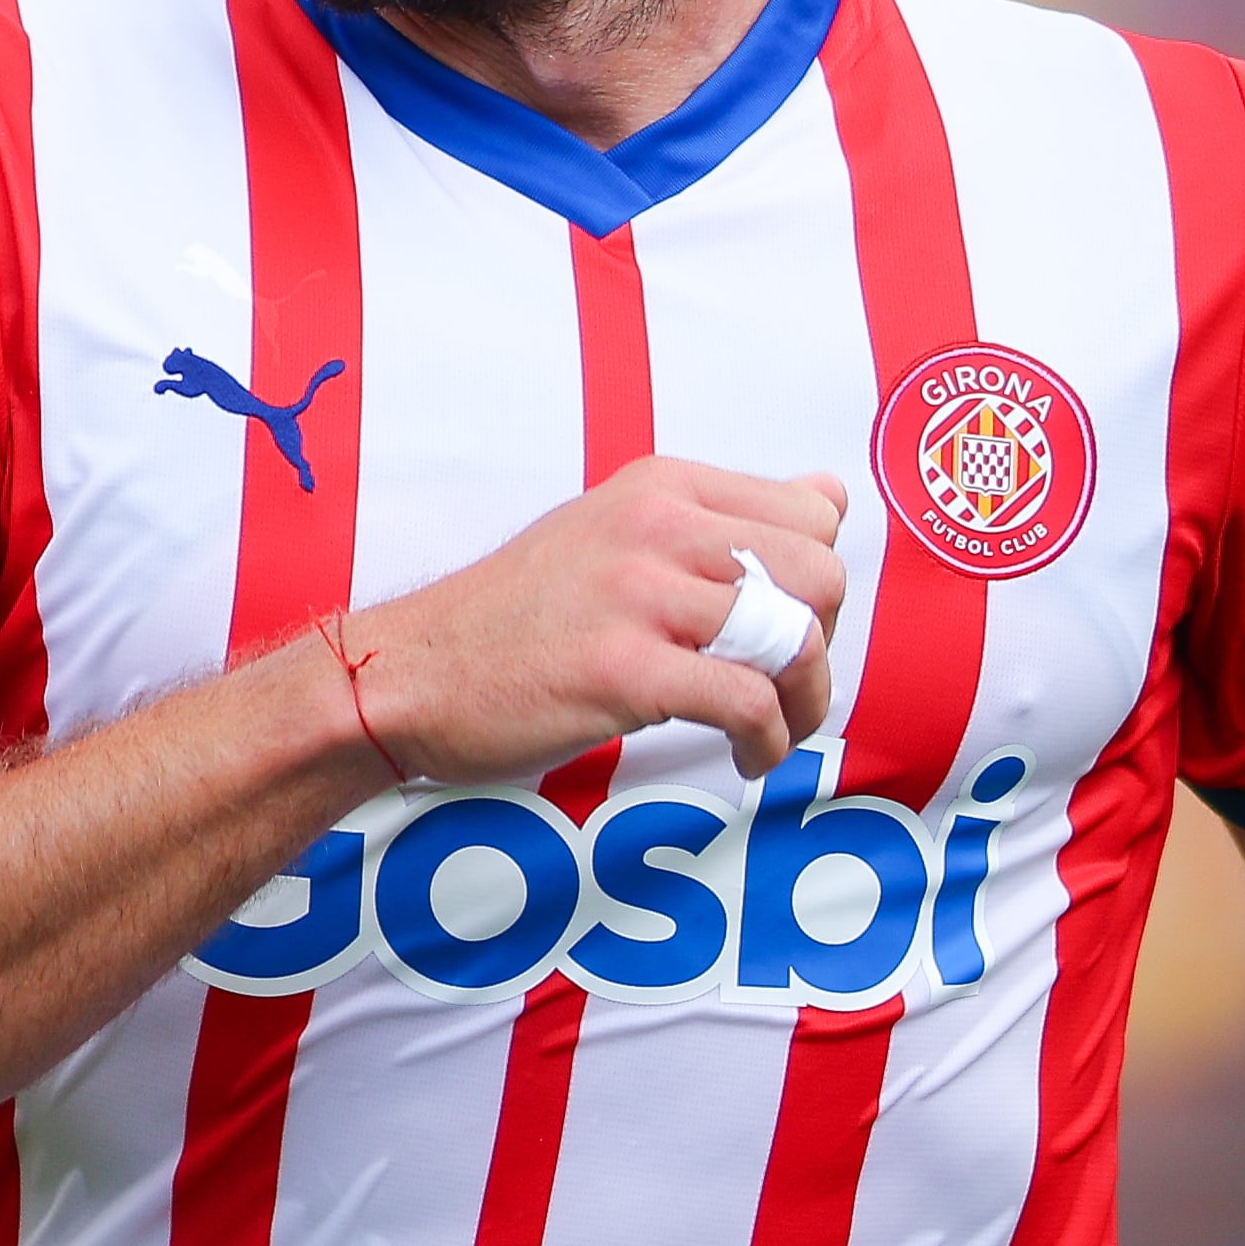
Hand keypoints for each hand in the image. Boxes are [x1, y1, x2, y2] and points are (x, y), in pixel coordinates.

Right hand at [342, 456, 847, 783]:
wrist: (413, 672)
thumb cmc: (520, 614)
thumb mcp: (617, 529)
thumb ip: (721, 516)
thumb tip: (831, 494)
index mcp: (663, 486)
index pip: (811, 514)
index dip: (818, 584)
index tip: (787, 629)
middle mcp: (657, 525)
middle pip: (819, 574)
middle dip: (824, 642)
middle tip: (784, 686)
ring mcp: (637, 597)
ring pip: (792, 638)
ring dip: (804, 703)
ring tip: (774, 732)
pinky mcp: (622, 670)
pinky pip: (745, 702)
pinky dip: (766, 741)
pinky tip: (746, 758)